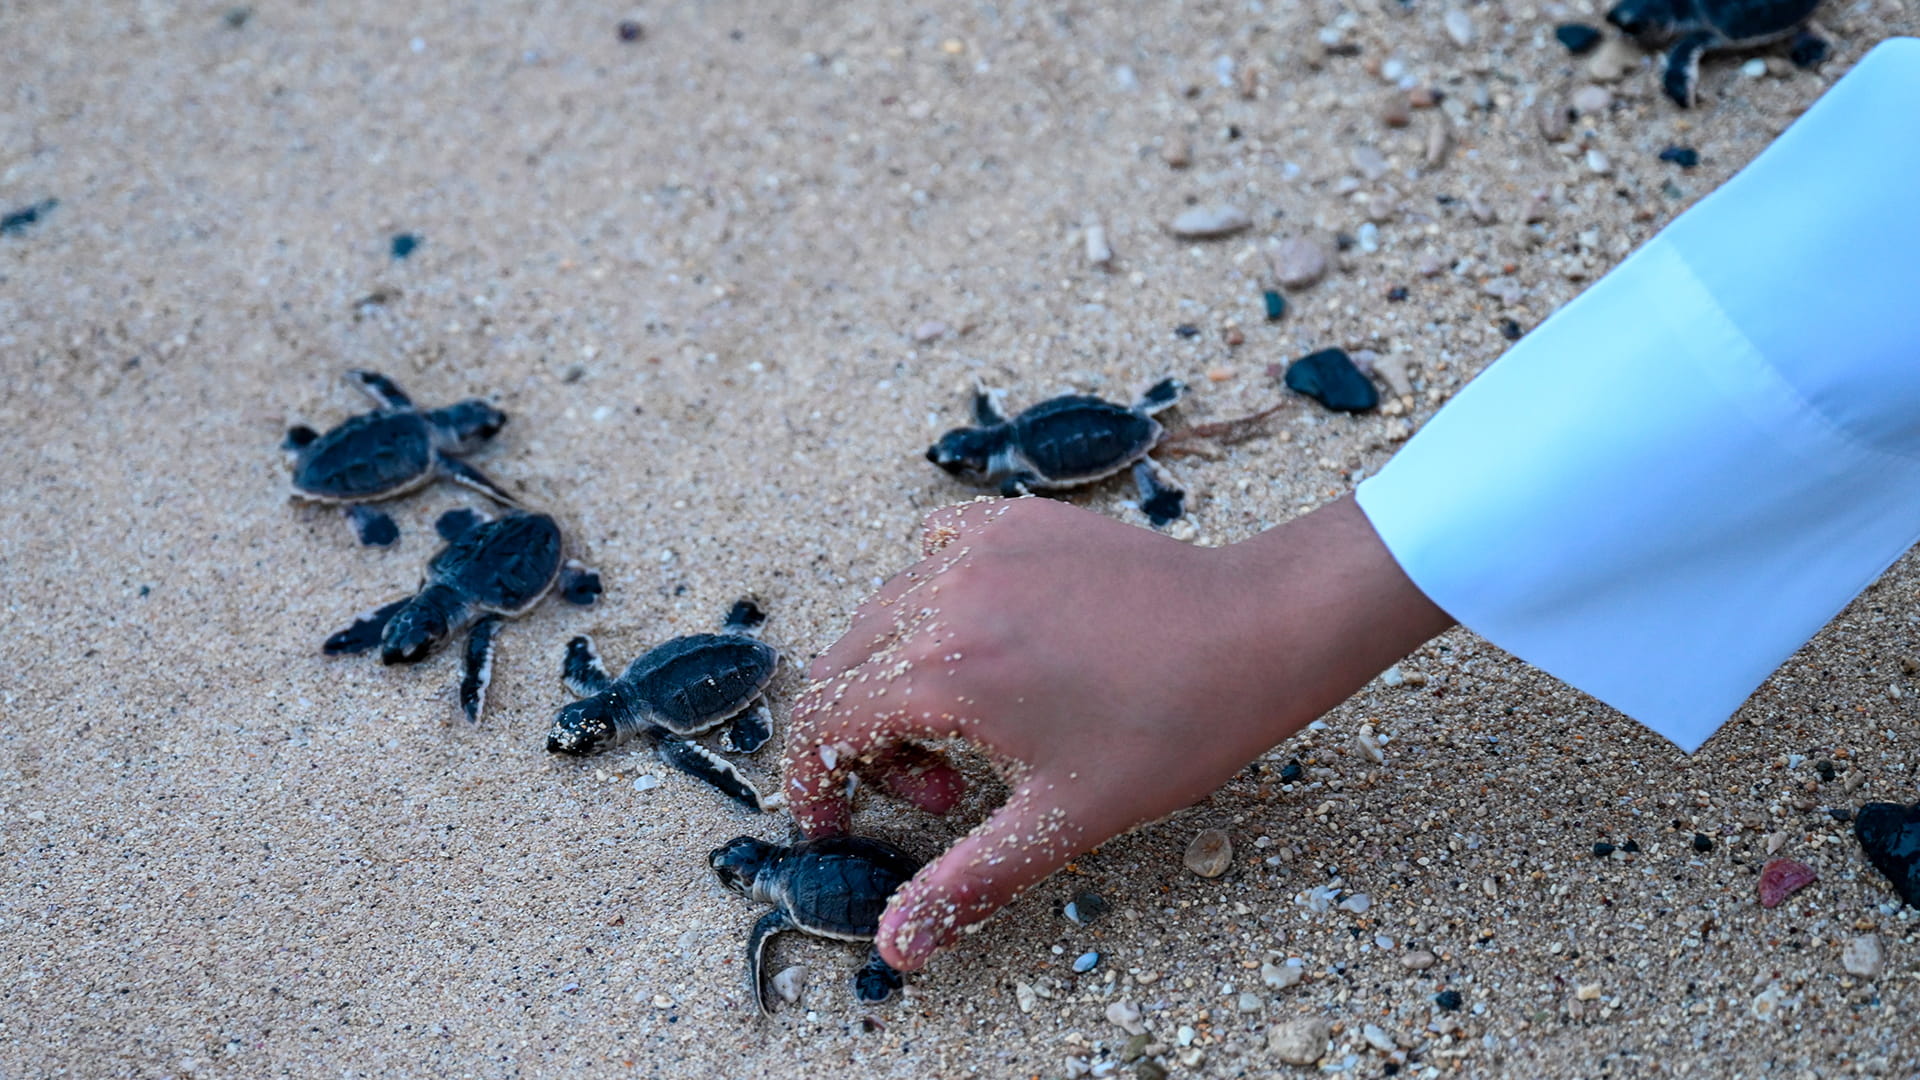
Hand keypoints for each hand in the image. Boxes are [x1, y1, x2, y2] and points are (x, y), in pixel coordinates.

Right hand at [784, 495, 1450, 971]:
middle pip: (843, 668)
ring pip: (883, 612)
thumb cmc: (1172, 725)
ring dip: (894, 678)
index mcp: (941, 671)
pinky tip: (986, 642)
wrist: (1257, 629)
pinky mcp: (1016, 520)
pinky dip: (934, 603)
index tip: (837, 824)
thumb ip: (966, 879)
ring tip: (972, 731)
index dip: (817, 786)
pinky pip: (935, 554)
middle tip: (938, 793)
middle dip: (861, 742)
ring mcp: (979, 546)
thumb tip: (895, 946)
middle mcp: (944, 594)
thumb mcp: (1064, 817)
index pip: (824, 724)